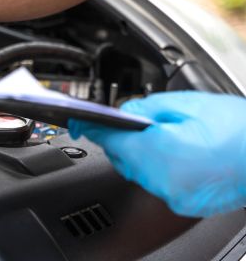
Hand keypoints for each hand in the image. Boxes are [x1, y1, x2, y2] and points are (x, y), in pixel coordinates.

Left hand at [69, 91, 245, 217]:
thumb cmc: (235, 128)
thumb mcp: (184, 104)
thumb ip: (143, 109)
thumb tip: (119, 114)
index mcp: (157, 152)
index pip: (107, 140)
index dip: (89, 128)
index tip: (76, 123)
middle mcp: (160, 179)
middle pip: (121, 156)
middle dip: (126, 138)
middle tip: (150, 123)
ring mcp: (171, 195)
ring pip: (138, 170)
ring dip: (145, 153)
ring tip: (174, 138)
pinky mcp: (183, 203)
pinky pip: (157, 182)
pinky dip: (162, 168)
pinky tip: (183, 155)